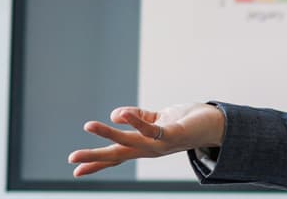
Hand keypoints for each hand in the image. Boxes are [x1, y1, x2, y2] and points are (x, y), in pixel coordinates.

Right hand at [69, 103, 226, 176]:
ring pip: (129, 142)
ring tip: (88, 126)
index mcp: (143, 147)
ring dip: (108, 135)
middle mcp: (150, 150)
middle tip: (72, 160)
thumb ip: (137, 117)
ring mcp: (160, 145)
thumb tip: (116, 115)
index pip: (117, 157)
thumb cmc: (184, 122)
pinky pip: (151, 129)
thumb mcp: (156, 119)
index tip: (75, 171)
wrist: (215, 126)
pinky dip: (135, 121)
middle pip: (118, 155)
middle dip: (94, 158)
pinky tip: (120, 114)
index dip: (96, 164)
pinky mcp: (172, 135)